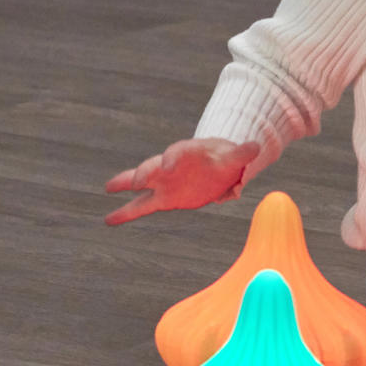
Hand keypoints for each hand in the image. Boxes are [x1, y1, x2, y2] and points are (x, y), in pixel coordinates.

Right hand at [104, 138, 259, 225]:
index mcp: (188, 152)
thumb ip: (244, 153)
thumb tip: (257, 146)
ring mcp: (164, 182)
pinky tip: (109, 220)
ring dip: (126, 185)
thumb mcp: (236, 156)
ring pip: (141, 183)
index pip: (177, 152)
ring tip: (108, 188)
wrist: (217, 166)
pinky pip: (141, 206)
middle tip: (135, 181)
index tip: (169, 165)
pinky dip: (125, 213)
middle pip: (153, 165)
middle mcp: (170, 165)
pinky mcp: (163, 199)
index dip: (172, 158)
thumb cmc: (225, 158)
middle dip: (144, 172)